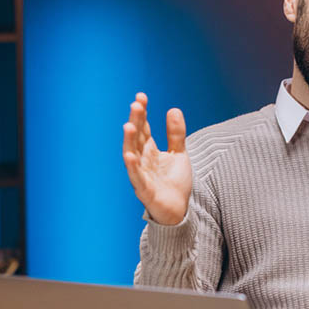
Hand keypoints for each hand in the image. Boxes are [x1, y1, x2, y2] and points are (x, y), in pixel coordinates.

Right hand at [122, 92, 192, 224]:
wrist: (179, 211)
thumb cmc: (174, 183)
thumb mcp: (179, 154)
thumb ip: (176, 134)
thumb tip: (173, 109)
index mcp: (150, 151)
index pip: (143, 128)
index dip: (142, 113)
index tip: (141, 96)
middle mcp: (142, 161)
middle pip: (137, 138)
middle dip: (136, 121)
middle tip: (136, 105)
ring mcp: (142, 175)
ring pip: (132, 155)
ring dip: (129, 141)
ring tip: (129, 125)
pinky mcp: (145, 191)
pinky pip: (136, 177)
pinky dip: (132, 166)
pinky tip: (130, 155)